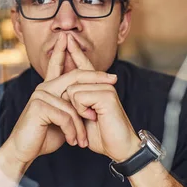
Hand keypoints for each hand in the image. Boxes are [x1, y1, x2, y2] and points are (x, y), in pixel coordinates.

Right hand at [0, 33, 117, 174]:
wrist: (24, 151)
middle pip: (75, 77)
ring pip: (73, 105)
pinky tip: (71, 141)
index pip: (56, 65)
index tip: (68, 38)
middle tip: (113, 79)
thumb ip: (72, 106)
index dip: (63, 51)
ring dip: (81, 126)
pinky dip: (72, 131)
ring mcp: (40, 95)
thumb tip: (88, 100)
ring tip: (81, 141)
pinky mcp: (38, 106)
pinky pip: (65, 116)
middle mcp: (44, 88)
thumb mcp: (64, 119)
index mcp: (49, 88)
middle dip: (96, 78)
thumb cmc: (44, 136)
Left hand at [64, 34, 141, 161]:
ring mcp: (105, 86)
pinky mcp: (106, 93)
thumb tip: (66, 92)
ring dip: (75, 109)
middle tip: (85, 115)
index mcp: (97, 87)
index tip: (67, 38)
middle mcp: (102, 83)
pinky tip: (93, 117)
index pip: (83, 66)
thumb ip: (76, 102)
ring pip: (72, 89)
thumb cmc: (102, 135)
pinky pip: (78, 96)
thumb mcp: (83, 117)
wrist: (120, 148)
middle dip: (71, 99)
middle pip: (73, 78)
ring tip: (90, 120)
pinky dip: (80, 110)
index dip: (75, 52)